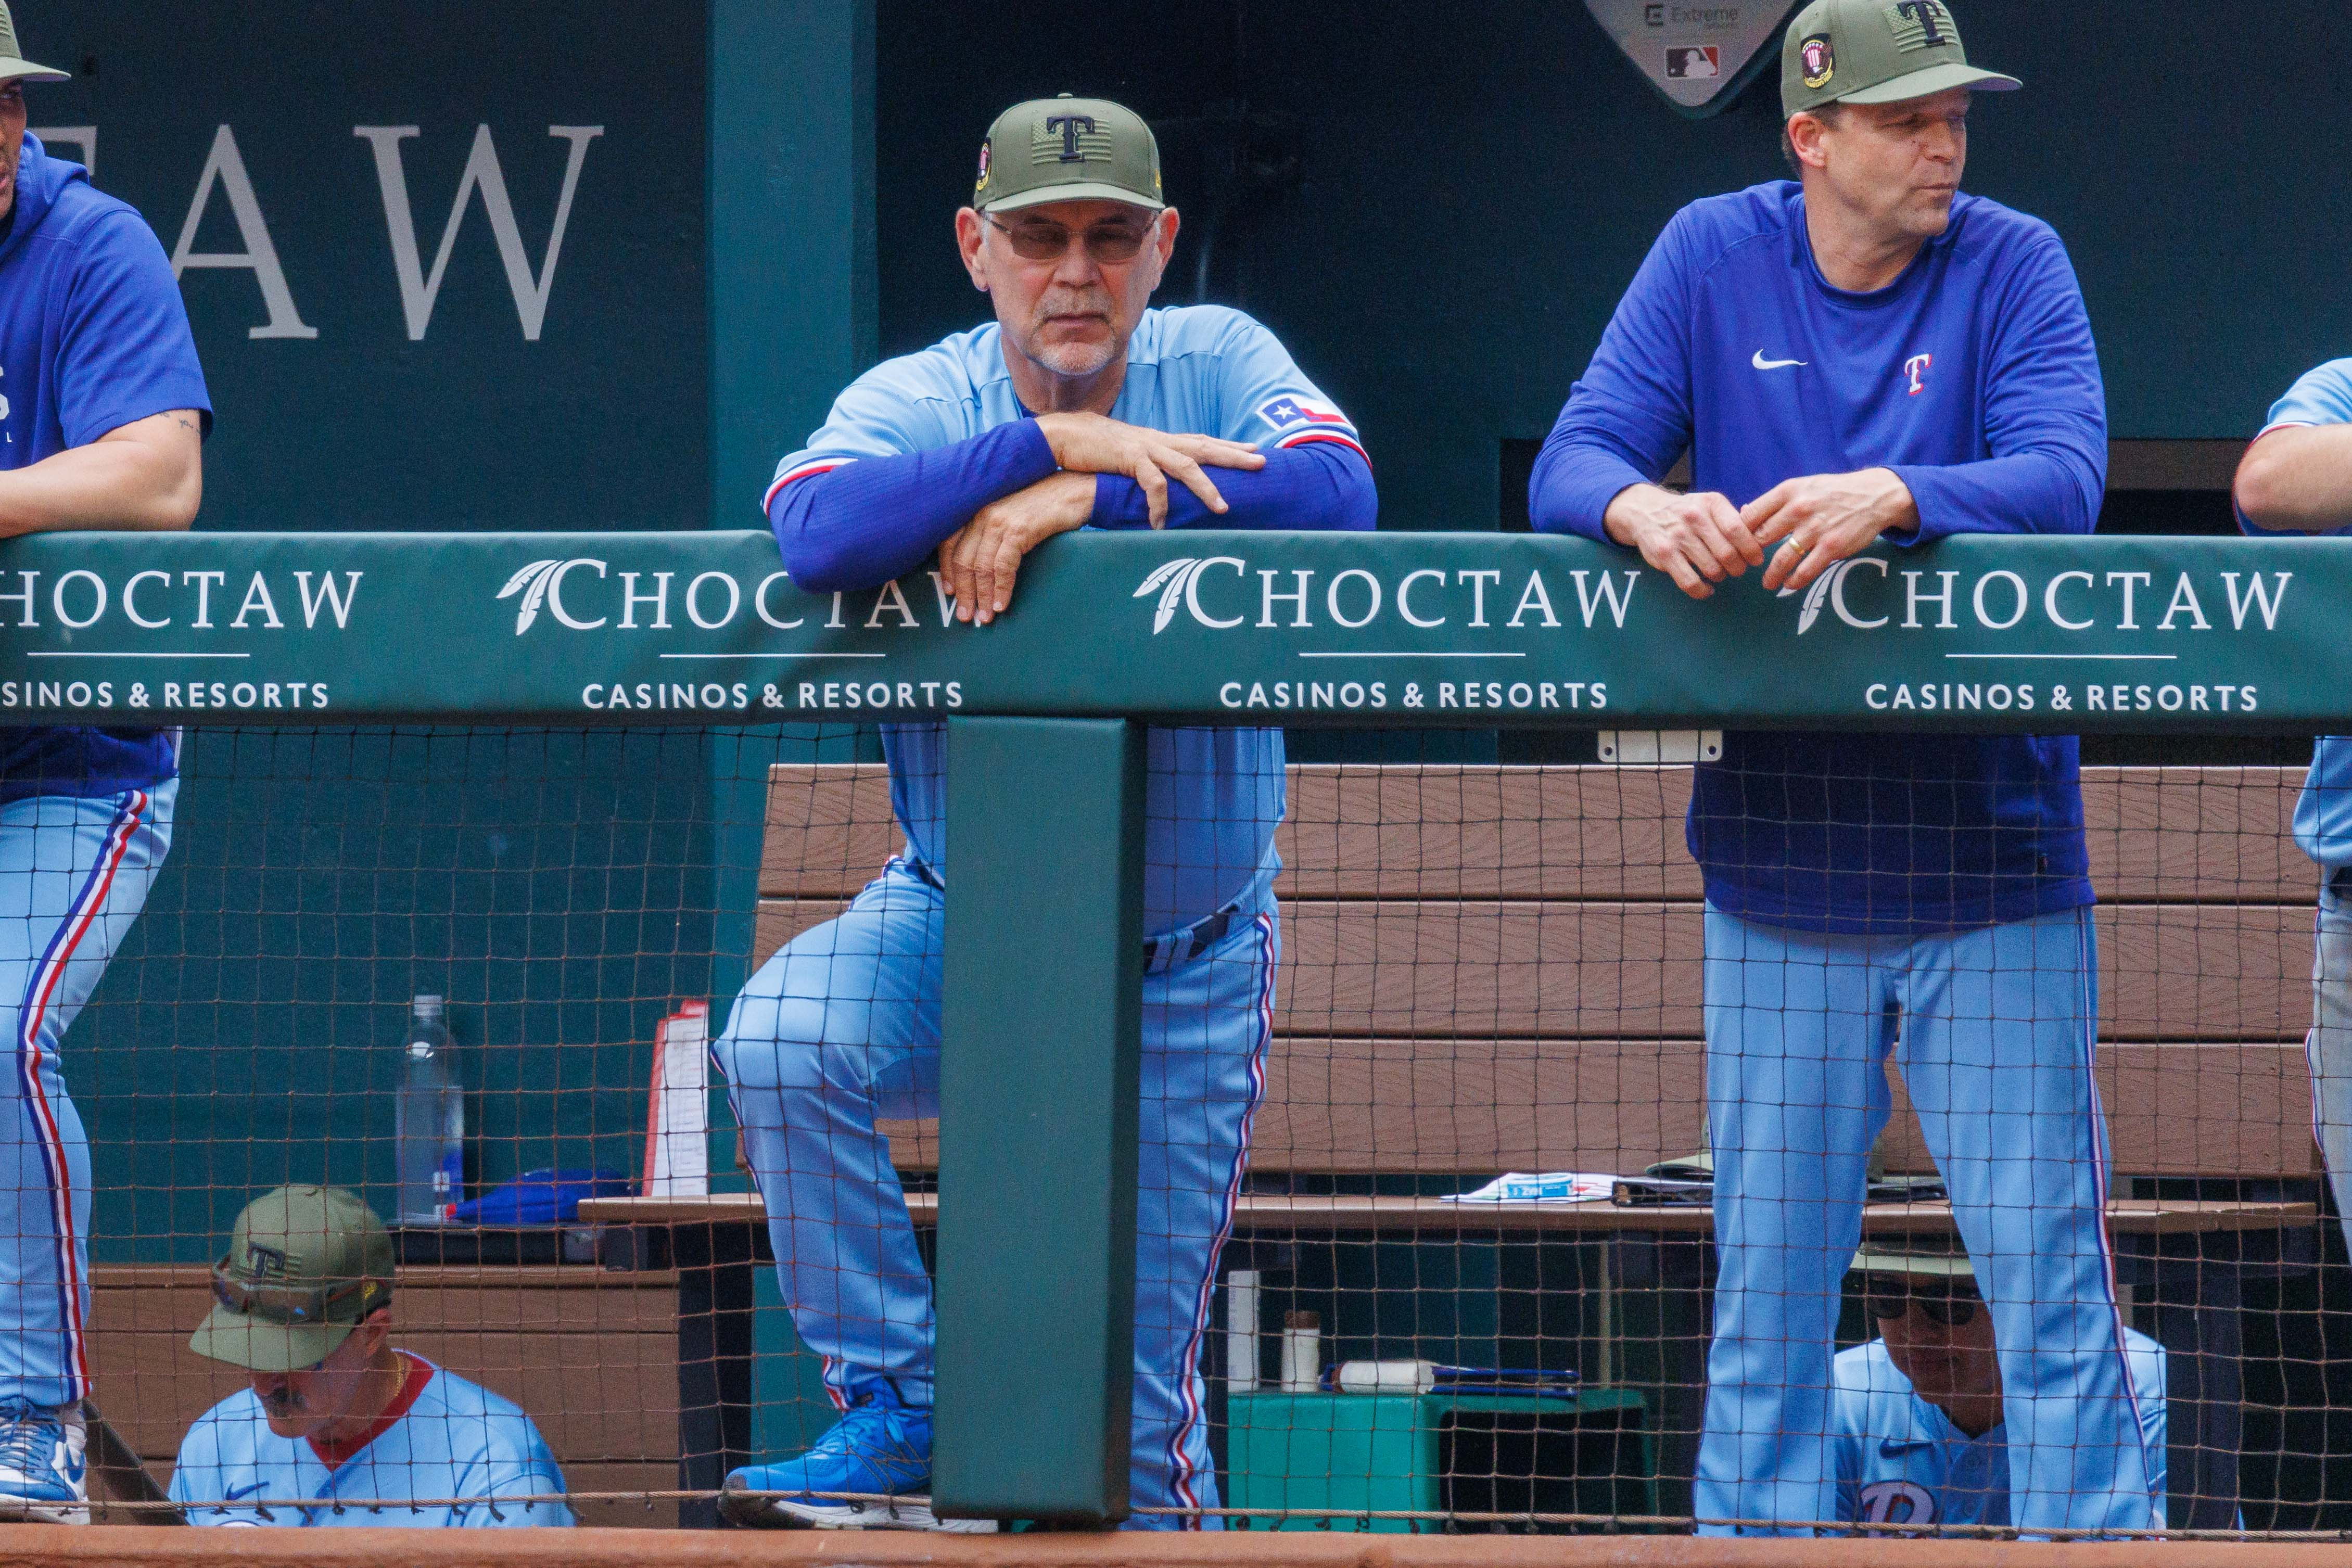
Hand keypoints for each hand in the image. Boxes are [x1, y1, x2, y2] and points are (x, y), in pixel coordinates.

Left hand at [939, 471, 1096, 624]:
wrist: (1074, 490)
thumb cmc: (1043, 504)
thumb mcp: (1009, 513)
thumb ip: (991, 531)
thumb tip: (978, 565)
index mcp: (976, 508)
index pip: (948, 543)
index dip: (947, 570)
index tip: (949, 592)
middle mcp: (982, 513)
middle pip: (962, 559)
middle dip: (963, 592)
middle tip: (965, 615)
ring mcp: (1000, 521)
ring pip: (981, 567)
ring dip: (982, 596)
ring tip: (985, 617)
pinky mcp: (1019, 530)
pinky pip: (1003, 567)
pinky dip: (1002, 589)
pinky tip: (1002, 604)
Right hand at [1033, 411, 1263, 526]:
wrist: (1060, 436)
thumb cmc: (1092, 450)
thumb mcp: (1127, 457)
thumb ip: (1146, 466)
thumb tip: (1159, 482)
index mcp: (1159, 440)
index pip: (1201, 441)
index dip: (1228, 445)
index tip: (1253, 449)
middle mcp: (1158, 441)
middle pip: (1204, 447)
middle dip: (1234, 455)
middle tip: (1262, 463)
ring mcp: (1145, 448)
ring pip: (1186, 466)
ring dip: (1206, 488)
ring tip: (1224, 508)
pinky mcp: (1128, 458)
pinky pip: (1152, 484)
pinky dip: (1159, 505)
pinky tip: (1160, 525)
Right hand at [1601, 483, 1762, 599]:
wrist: (1645, 512)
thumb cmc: (1686, 512)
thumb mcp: (1709, 504)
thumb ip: (1732, 518)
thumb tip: (1760, 534)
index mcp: (1711, 503)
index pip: (1738, 530)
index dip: (1751, 549)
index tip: (1756, 559)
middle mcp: (1694, 517)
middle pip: (1727, 553)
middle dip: (1738, 567)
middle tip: (1737, 569)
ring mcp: (1677, 537)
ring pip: (1712, 569)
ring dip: (1720, 576)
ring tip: (1718, 573)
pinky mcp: (1664, 555)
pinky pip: (1690, 582)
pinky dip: (1702, 590)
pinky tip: (1706, 588)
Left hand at [1745, 468, 1917, 592]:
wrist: (1874, 495)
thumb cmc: (1832, 492)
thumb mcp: (1802, 486)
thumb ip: (1774, 501)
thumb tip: (1743, 513)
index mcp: (1788, 491)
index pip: (1751, 515)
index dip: (1739, 534)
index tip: (1738, 546)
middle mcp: (1799, 508)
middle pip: (1761, 538)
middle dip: (1751, 557)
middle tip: (1749, 568)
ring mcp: (1815, 529)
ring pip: (1781, 559)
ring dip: (1771, 576)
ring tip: (1768, 583)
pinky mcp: (1831, 547)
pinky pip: (1805, 571)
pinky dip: (1794, 581)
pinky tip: (1789, 584)